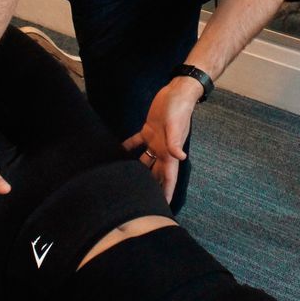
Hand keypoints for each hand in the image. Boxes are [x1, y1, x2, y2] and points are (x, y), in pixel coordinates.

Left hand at [122, 76, 201, 202]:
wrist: (177, 92)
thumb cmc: (179, 109)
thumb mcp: (176, 126)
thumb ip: (175, 142)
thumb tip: (181, 157)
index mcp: (171, 153)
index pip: (169, 178)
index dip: (167, 193)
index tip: (164, 208)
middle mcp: (164, 150)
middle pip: (157, 174)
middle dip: (152, 188)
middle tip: (141, 201)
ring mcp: (156, 141)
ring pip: (146, 161)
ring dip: (138, 171)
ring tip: (127, 182)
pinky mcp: (148, 130)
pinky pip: (137, 143)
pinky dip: (128, 148)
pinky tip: (118, 153)